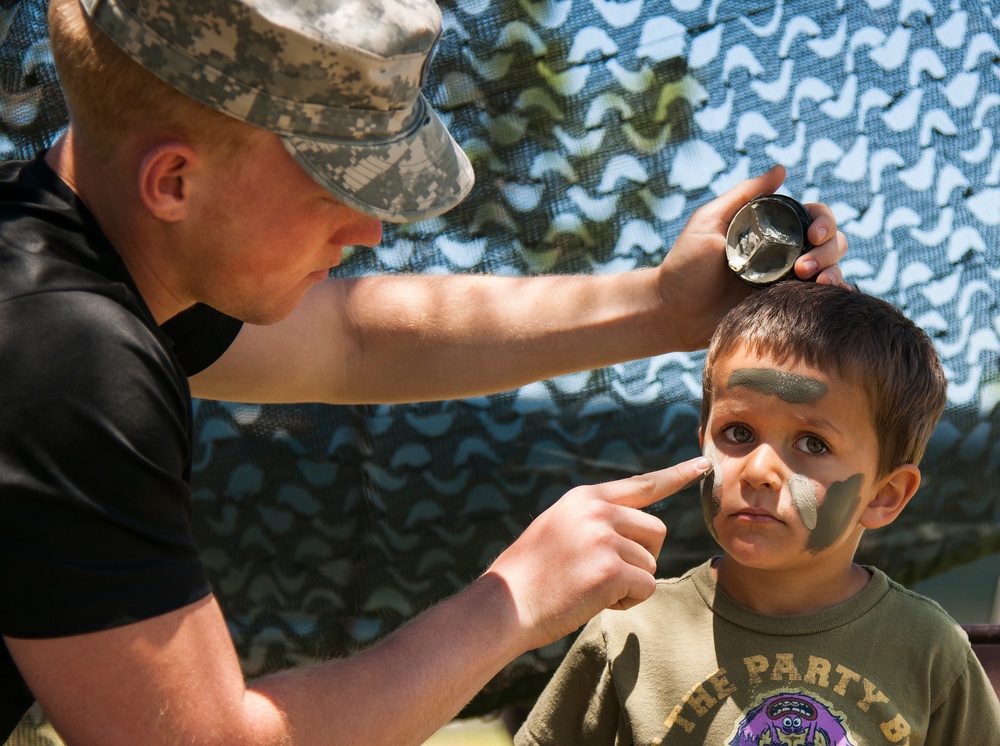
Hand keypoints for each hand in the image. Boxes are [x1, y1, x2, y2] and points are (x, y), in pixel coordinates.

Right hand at [483, 456, 712, 650]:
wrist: (504, 605)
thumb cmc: (529, 575)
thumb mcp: (558, 529)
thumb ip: (595, 521)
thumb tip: (635, 533)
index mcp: (585, 498)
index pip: (642, 484)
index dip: (676, 476)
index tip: (703, 464)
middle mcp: (598, 511)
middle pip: (657, 531)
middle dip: (643, 557)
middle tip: (607, 575)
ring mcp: (605, 539)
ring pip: (651, 563)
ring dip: (630, 584)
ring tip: (590, 588)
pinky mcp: (611, 570)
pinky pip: (646, 588)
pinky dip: (628, 602)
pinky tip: (595, 602)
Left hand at [656, 165, 848, 350]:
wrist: (671, 312)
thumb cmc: (684, 265)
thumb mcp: (708, 221)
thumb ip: (743, 195)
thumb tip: (781, 169)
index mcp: (771, 231)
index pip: (814, 217)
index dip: (824, 221)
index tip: (813, 234)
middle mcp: (784, 255)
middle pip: (831, 243)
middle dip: (829, 250)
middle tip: (803, 267)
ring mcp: (786, 284)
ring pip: (832, 270)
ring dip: (834, 272)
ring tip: (814, 282)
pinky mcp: (784, 311)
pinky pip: (821, 303)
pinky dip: (837, 296)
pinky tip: (836, 297)